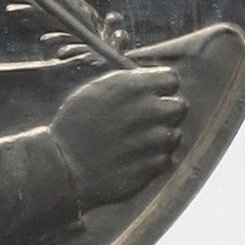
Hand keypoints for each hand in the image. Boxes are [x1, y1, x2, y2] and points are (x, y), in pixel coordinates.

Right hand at [49, 67, 186, 210]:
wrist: (65, 166)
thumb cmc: (74, 125)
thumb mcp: (95, 90)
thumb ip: (126, 82)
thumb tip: (146, 78)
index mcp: (132, 87)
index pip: (171, 79)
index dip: (161, 85)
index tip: (153, 92)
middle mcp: (148, 111)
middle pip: (179, 106)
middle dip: (166, 110)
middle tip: (147, 118)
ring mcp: (153, 140)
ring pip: (174, 134)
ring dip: (161, 136)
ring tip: (136, 140)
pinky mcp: (153, 166)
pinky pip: (166, 158)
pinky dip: (154, 158)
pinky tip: (133, 157)